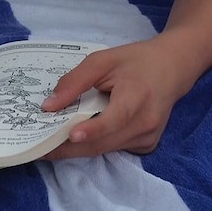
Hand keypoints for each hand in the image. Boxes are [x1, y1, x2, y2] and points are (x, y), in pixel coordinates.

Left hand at [40, 35, 188, 158]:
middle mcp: (146, 122)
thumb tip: (48, 106)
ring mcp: (148, 137)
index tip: (70, 135)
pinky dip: (95, 144)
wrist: (172, 68)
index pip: (115, 118)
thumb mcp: (103, 60)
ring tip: (50, 143)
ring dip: (78, 148)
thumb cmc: (135, 61)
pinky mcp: (146, 145)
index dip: (93, 129)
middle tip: (39, 148)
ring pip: (105, 150)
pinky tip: (80, 135)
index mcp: (137, 96)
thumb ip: (75, 82)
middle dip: (70, 147)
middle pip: (103, 142)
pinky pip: (113, 149)